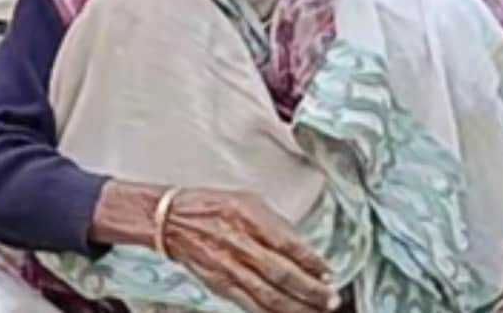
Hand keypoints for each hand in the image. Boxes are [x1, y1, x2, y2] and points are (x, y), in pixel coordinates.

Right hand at [163, 190, 339, 312]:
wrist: (171, 221)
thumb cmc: (210, 207)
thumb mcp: (248, 201)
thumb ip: (275, 223)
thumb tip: (301, 248)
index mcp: (249, 218)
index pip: (288, 244)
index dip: (312, 261)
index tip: (328, 271)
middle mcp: (240, 244)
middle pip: (282, 273)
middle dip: (310, 289)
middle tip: (331, 298)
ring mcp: (230, 268)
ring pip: (269, 295)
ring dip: (297, 307)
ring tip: (317, 310)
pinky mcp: (221, 285)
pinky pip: (251, 305)